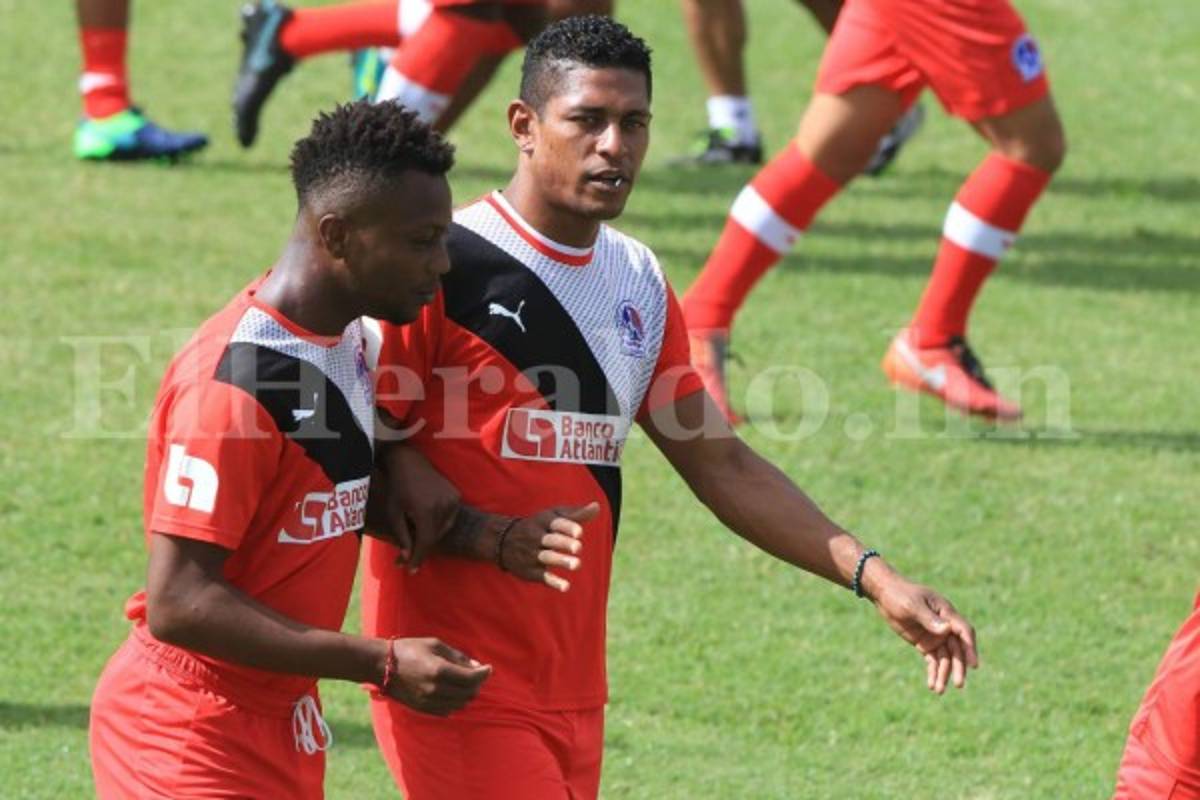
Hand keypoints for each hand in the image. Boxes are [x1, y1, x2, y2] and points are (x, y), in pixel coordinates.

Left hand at [366, 446, 460, 571]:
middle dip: (421, 548)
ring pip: (443, 529)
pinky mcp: (456, 496)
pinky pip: (449, 518)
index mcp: (426, 510)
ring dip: (430, 536)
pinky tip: (426, 521)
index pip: (426, 542)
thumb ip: (402, 536)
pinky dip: (438, 524)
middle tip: (406, 558)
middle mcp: (443, 506)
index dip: (418, 558)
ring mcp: (453, 500)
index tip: (411, 571)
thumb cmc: (397, 488)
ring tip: (415, 536)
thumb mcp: (394, 514)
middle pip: (435, 537)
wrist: (409, 462)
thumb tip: (407, 558)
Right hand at [383, 638, 491, 715]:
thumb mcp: (435, 645)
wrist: (381, 665)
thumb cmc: (409, 649)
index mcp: (439, 671)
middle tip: (478, 674)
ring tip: (465, 683)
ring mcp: (428, 701)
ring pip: (459, 704)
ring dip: (467, 694)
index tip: (489, 668)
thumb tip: (477, 666)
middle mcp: (435, 689)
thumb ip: (458, 656)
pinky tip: (453, 692)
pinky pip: (447, 711)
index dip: (484, 674)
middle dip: (477, 684)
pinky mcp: (422, 709)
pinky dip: (455, 702)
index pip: (471, 678)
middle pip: (468, 693)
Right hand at [499, 502, 598, 591]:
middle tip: (578, 547)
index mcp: (543, 521)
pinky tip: (566, 586)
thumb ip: (576, 514)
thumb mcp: (553, 516)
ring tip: (577, 564)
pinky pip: (541, 576)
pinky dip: (552, 581)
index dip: (568, 527)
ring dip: (561, 561)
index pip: (556, 523)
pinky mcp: (530, 570)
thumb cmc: (538, 526)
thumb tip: (597, 507)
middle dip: (564, 543)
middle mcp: (536, 537)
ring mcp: (532, 554)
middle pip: (551, 540)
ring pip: (546, 557)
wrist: (502, 541)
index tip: (580, 532)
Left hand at [870, 573, 978, 693]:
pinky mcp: (925, 644)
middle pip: (957, 649)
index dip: (970, 648)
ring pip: (946, 658)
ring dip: (944, 674)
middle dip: (958, 666)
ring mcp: (936, 636)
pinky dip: (934, 672)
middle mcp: (945, 626)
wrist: (884, 594)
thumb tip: (947, 629)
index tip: (973, 665)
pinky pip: (934, 660)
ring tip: (939, 690)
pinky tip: (932, 685)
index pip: (963, 631)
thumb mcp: (912, 605)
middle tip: (958, 684)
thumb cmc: (899, 594)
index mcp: (946, 612)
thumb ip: (928, 618)